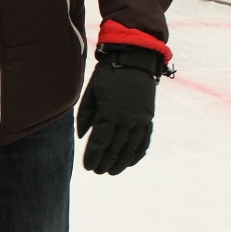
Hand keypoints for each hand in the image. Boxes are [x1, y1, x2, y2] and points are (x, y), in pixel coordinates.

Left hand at [76, 44, 162, 174]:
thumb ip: (85, 116)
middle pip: (115, 148)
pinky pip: (144, 141)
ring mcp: (140, 119)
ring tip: (111, 171)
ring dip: (121, 162)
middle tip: (97, 171)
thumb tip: (82, 138)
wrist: (134, 60)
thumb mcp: (91, 92)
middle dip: (105, 162)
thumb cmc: (108, 75)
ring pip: (131, 148)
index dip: (93, 156)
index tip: (88, 167)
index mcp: (110, 111)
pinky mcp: (148, 118)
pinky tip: (129, 162)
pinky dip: (137, 153)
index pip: (100, 141)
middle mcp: (127, 118)